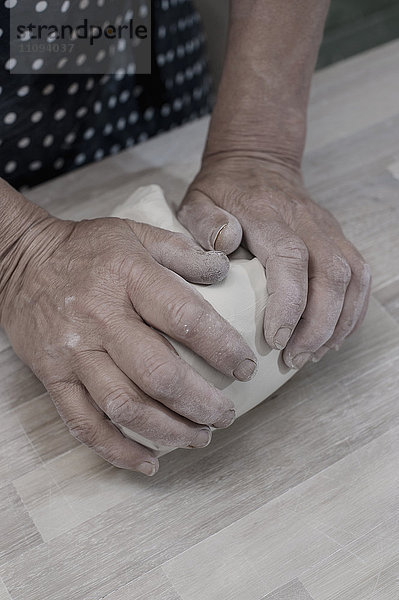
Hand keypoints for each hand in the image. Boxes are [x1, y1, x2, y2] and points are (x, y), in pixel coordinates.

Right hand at [0, 211, 256, 474]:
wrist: (18, 262)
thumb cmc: (85, 248)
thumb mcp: (136, 232)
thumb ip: (182, 251)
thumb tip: (225, 271)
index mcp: (129, 278)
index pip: (186, 318)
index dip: (223, 348)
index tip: (245, 368)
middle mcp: (101, 318)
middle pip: (158, 374)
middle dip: (201, 403)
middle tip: (227, 415)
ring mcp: (74, 353)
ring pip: (124, 406)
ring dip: (168, 431)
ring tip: (199, 438)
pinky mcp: (53, 377)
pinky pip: (84, 423)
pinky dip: (117, 450)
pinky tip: (148, 462)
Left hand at [178, 155, 370, 367]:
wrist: (256, 161)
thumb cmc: (223, 190)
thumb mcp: (198, 200)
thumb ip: (205, 222)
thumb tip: (225, 243)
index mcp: (269, 216)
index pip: (291, 259)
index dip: (289, 303)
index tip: (276, 339)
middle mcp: (306, 222)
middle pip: (332, 276)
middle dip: (318, 326)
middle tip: (293, 359)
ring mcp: (327, 229)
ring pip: (353, 279)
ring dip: (338, 323)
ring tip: (313, 354)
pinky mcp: (337, 238)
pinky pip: (359, 276)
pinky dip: (352, 311)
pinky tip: (332, 336)